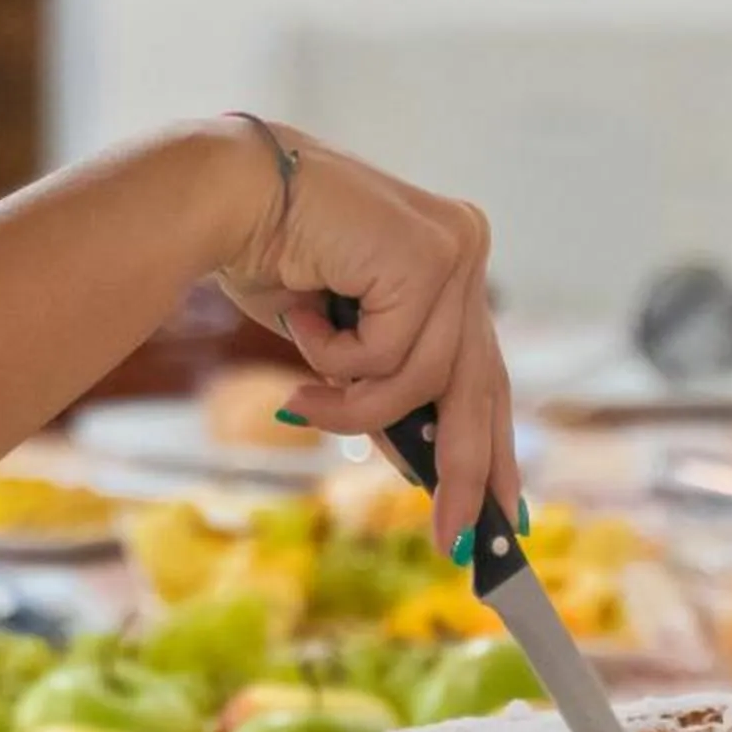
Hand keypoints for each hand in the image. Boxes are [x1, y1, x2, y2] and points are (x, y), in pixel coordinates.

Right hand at [213, 122, 518, 552]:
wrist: (224, 192)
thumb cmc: (267, 258)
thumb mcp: (338, 342)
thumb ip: (385, 385)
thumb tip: (423, 466)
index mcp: (450, 264)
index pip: (484, 373)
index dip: (494, 445)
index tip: (507, 510)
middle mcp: (464, 250)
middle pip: (478, 387)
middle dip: (464, 471)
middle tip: (453, 540)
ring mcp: (454, 250)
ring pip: (424, 382)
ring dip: (353, 406)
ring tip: (302, 398)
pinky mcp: (430, 256)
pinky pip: (388, 357)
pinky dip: (333, 357)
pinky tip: (301, 316)